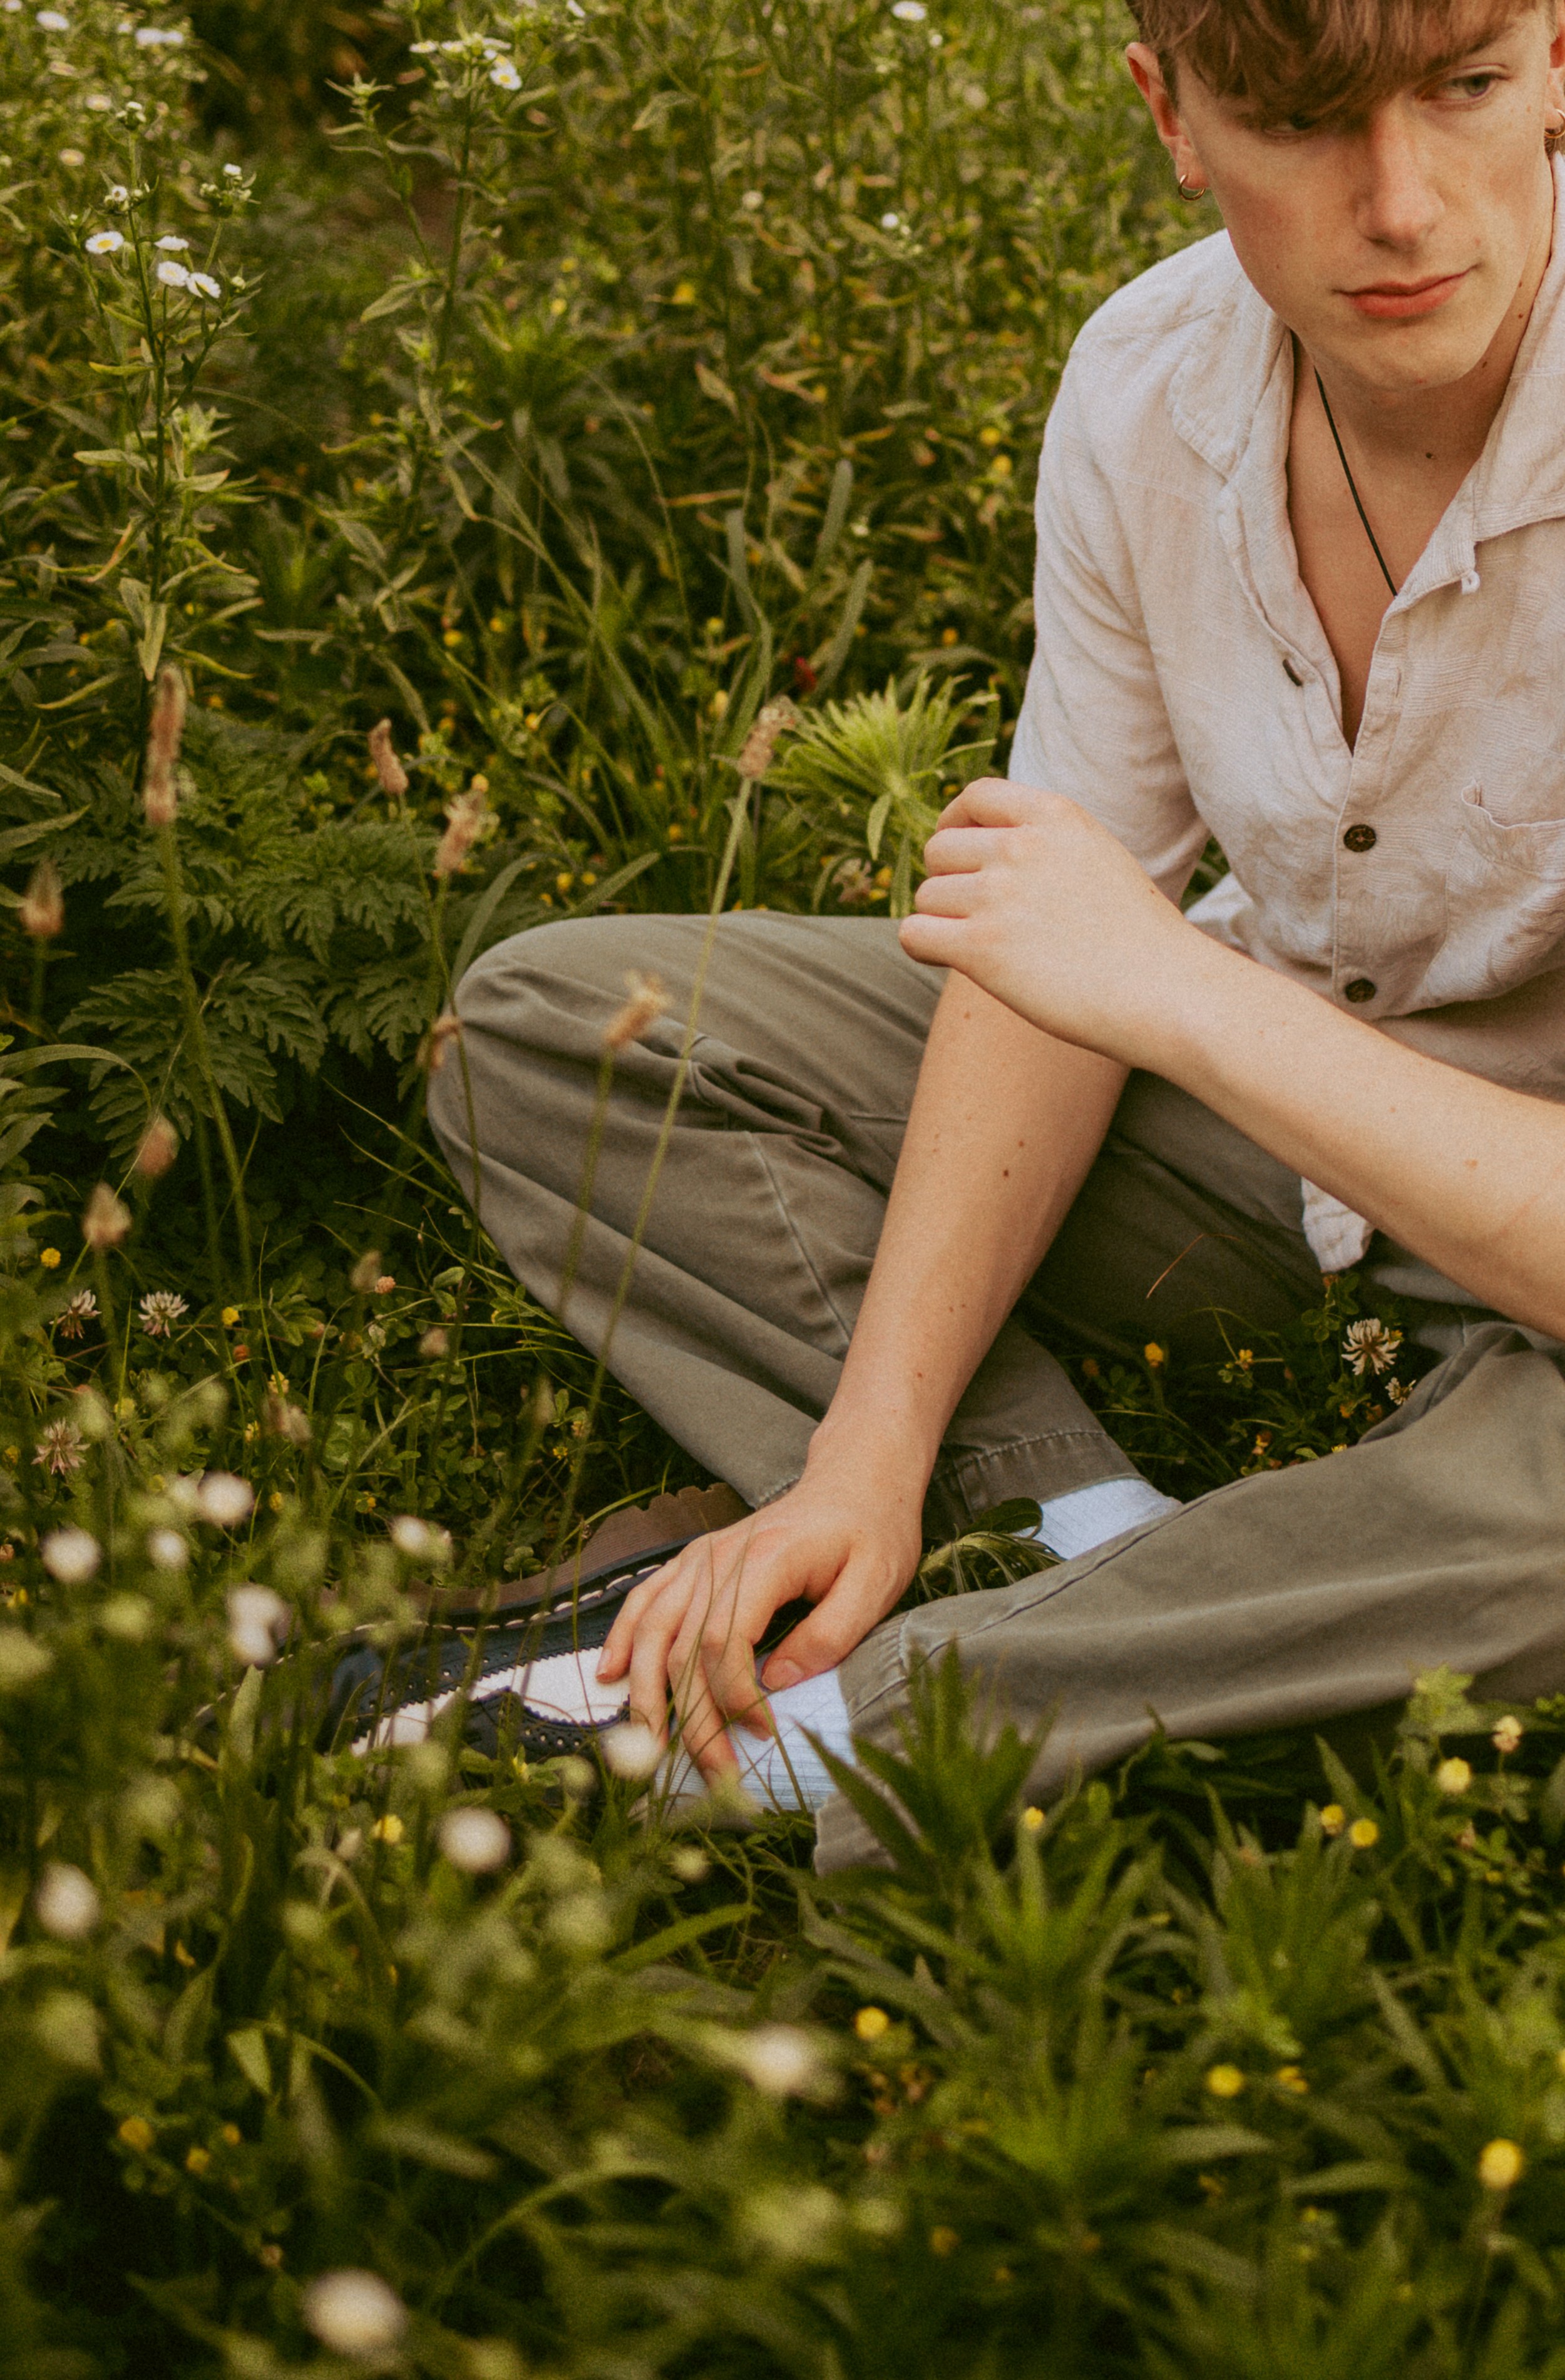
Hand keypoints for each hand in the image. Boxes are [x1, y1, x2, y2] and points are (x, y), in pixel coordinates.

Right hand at [594, 1449, 921, 1780]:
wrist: (855, 1480)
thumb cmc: (871, 1532)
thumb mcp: (875, 1583)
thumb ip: (830, 1634)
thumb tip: (778, 1683)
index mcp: (765, 1559)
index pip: (724, 1639)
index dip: (735, 1697)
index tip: (766, 1734)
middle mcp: (719, 1557)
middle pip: (683, 1648)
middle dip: (693, 1720)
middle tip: (716, 1776)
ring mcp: (700, 1558)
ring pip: (653, 1630)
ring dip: (646, 1692)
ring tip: (650, 1747)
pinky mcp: (695, 1561)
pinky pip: (645, 1599)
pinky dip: (624, 1638)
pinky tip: (612, 1674)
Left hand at [899, 777, 1199, 1064]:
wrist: (1166, 991)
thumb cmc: (1140, 941)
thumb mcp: (1100, 861)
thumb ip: (1048, 847)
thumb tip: (987, 852)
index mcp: (1056, 816)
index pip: (976, 796)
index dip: (955, 823)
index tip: (958, 852)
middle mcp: (1022, 846)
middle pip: (940, 850)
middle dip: (949, 881)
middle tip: (975, 916)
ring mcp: (999, 895)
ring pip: (927, 896)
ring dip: (942, 921)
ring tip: (983, 948)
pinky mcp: (981, 947)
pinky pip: (913, 934)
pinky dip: (923, 947)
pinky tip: (947, 960)